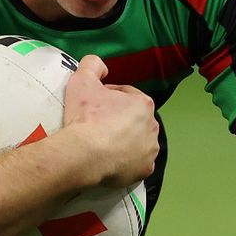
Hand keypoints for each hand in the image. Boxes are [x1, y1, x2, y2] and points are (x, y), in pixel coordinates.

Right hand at [61, 55, 159, 188]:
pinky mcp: (144, 170)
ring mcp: (150, 151)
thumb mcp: (82, 79)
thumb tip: (101, 66)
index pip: (126, 96)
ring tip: (102, 143)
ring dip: (124, 141)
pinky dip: (127, 161)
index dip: (109, 97)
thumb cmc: (85, 116)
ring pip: (137, 142)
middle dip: (119, 120)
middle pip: (134, 119)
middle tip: (96, 124)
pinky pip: (136, 163)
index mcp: (143, 103)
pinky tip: (111, 160)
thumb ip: (92, 64)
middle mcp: (152, 126)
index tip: (93, 105)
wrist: (83, 154)